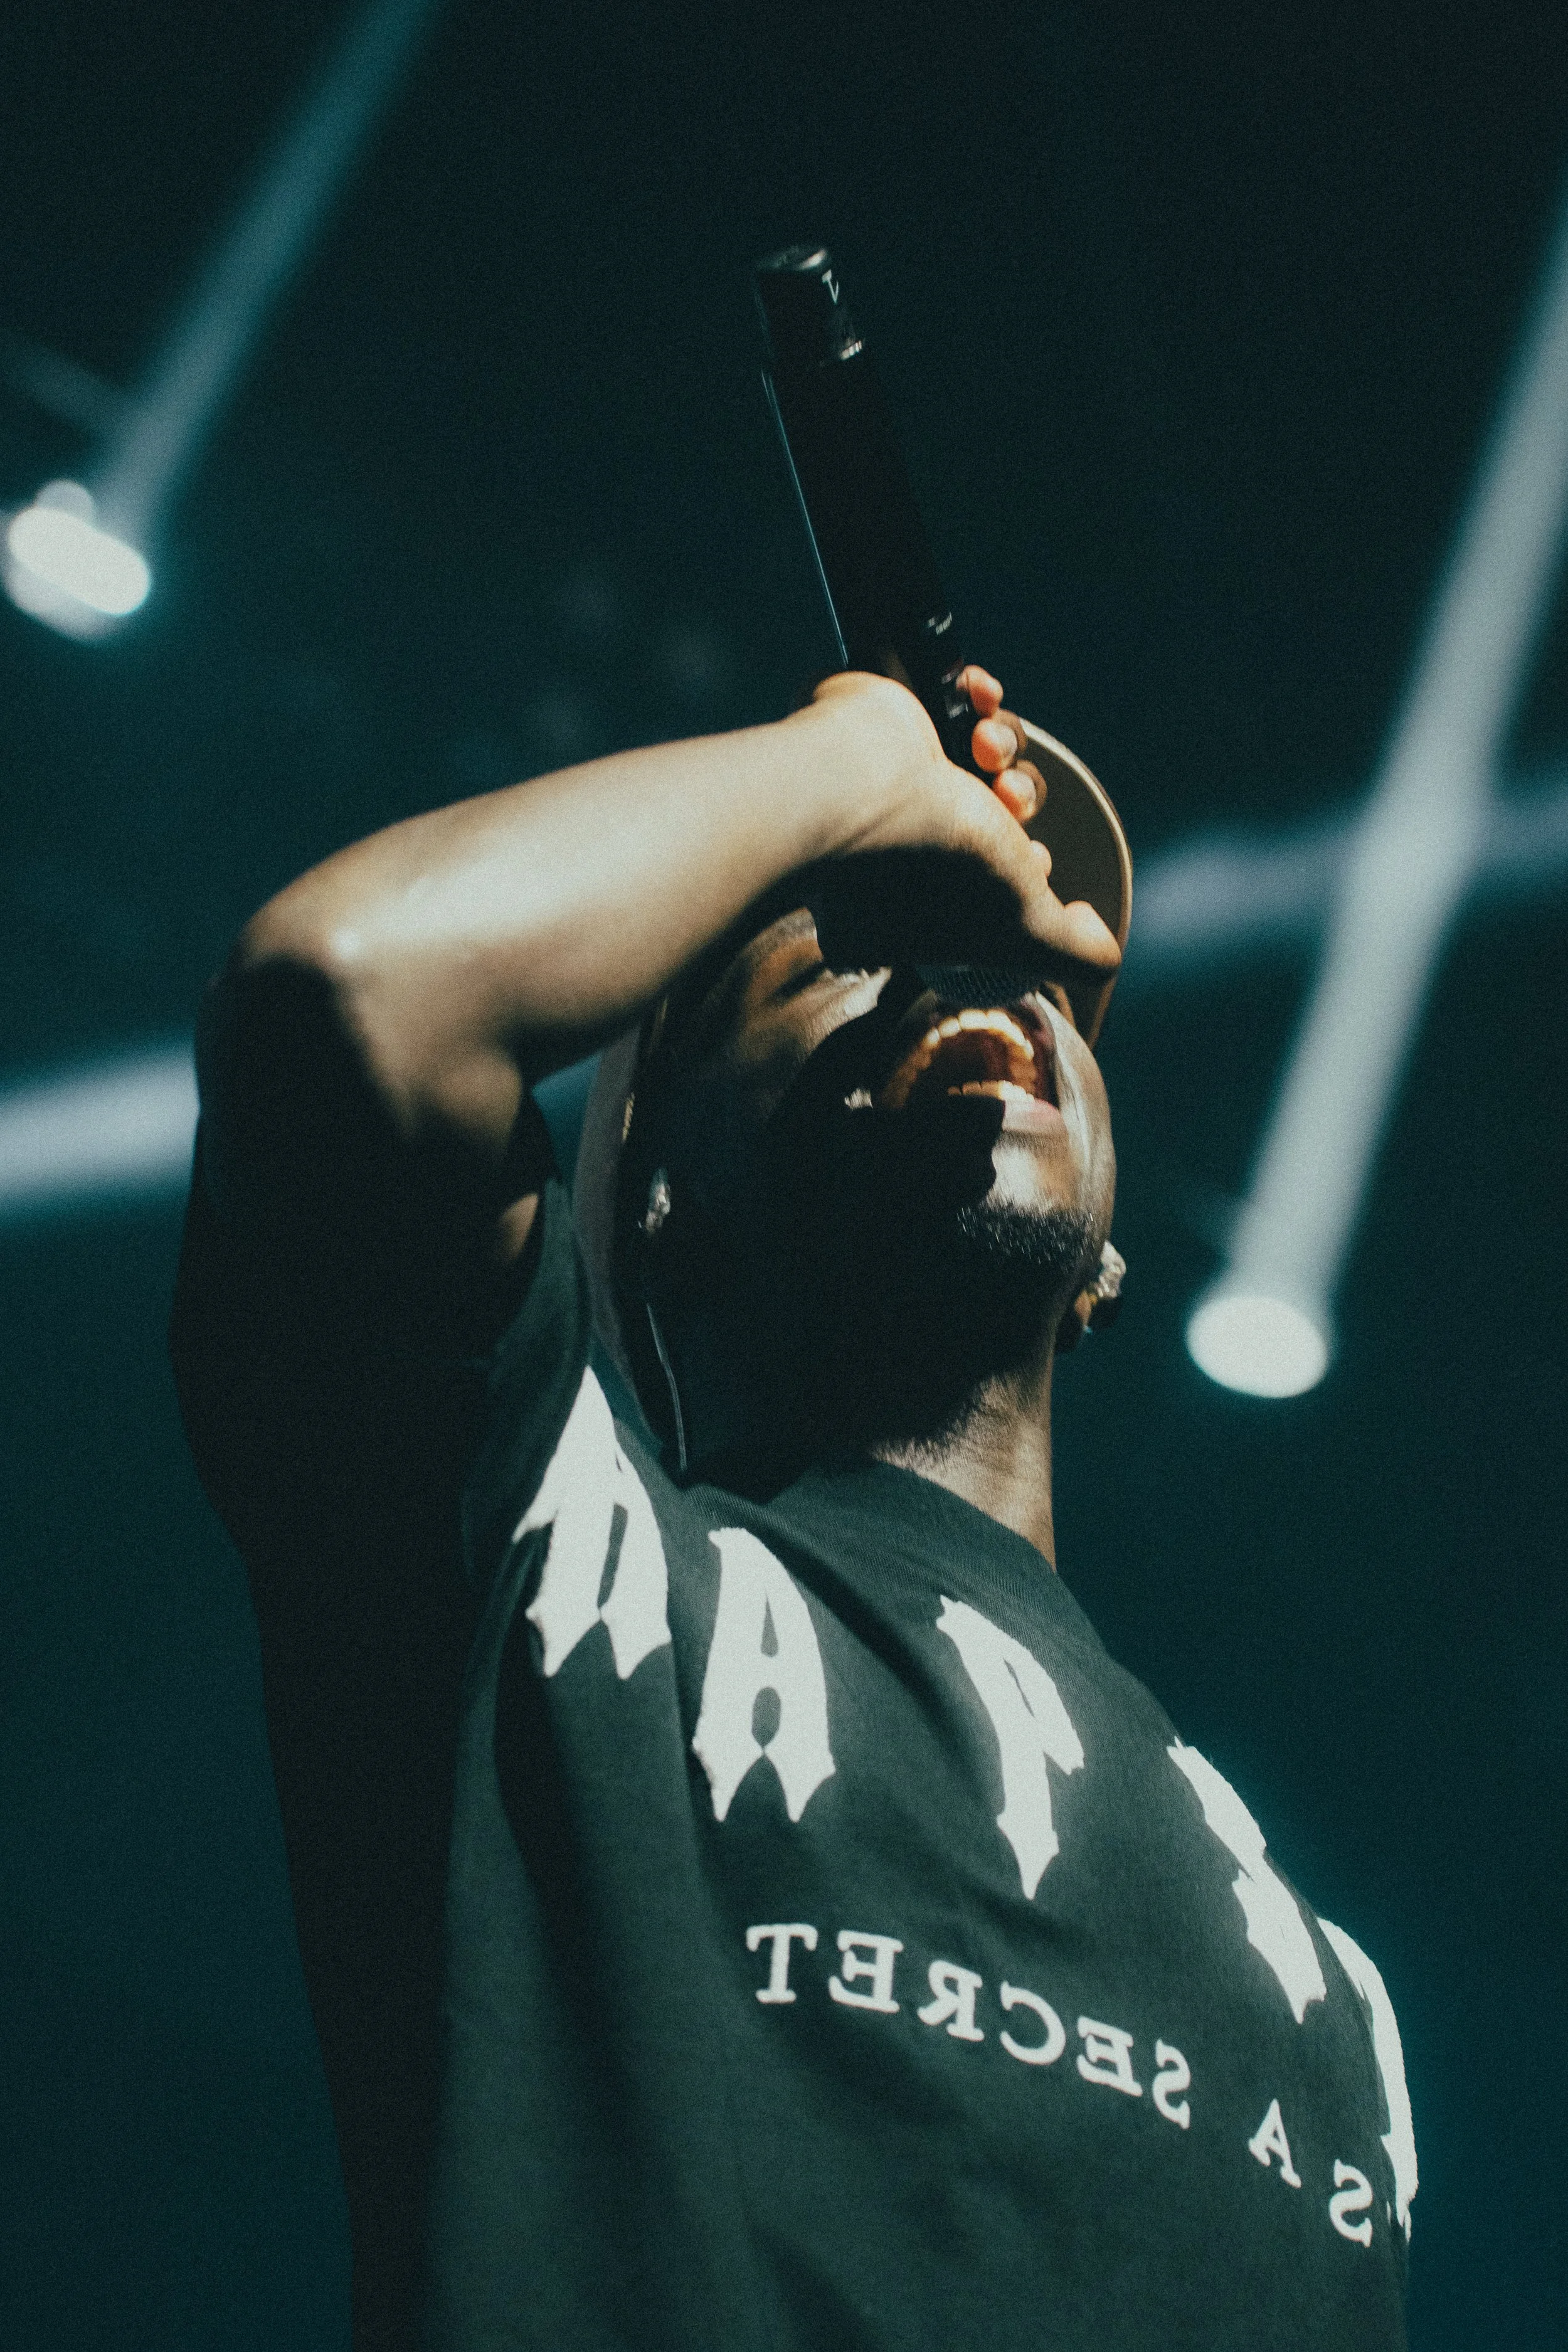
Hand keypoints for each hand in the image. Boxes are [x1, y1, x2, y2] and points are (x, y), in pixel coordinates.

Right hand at [806, 666, 1121, 1003]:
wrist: (856, 784)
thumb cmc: (936, 862)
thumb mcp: (1026, 936)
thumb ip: (1079, 954)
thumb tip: (1090, 920)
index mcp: (919, 899)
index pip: (991, 883)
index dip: (1025, 868)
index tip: (1028, 860)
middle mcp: (901, 843)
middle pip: (996, 816)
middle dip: (1017, 801)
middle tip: (1004, 801)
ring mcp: (890, 780)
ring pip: (985, 756)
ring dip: (1005, 746)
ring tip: (984, 747)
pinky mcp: (886, 720)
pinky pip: (954, 699)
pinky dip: (980, 696)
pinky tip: (977, 698)